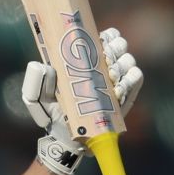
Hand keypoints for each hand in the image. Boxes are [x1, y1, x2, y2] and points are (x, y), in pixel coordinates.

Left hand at [23, 28, 142, 174]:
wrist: (66, 138)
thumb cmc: (53, 114)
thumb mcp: (39, 97)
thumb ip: (38, 81)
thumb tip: (44, 66)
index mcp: (87, 60)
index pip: (103, 39)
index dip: (106, 36)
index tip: (101, 40)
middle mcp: (104, 68)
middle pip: (119, 46)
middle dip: (116, 48)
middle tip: (106, 57)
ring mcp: (116, 83)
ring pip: (128, 62)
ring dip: (122, 63)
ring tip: (110, 75)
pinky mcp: (125, 98)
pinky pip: (135, 81)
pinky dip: (131, 79)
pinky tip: (120, 85)